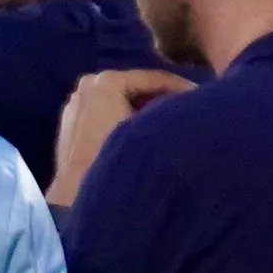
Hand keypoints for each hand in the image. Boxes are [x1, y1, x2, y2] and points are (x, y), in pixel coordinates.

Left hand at [52, 67, 188, 202]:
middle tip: (189, 107)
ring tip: (169, 121)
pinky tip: (142, 132)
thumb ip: (168, 109)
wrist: (77, 195)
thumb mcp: (148, 128)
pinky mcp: (70, 123)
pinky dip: (124, 118)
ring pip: (119, 100)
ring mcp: (76, 103)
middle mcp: (88, 84)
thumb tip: (188, 101)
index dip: (181, 86)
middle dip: (161, 97)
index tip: (202, 95)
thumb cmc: (115, 157)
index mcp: (106, 80)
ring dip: (143, 109)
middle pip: (135, 87)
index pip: (153, 78)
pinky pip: (104, 113)